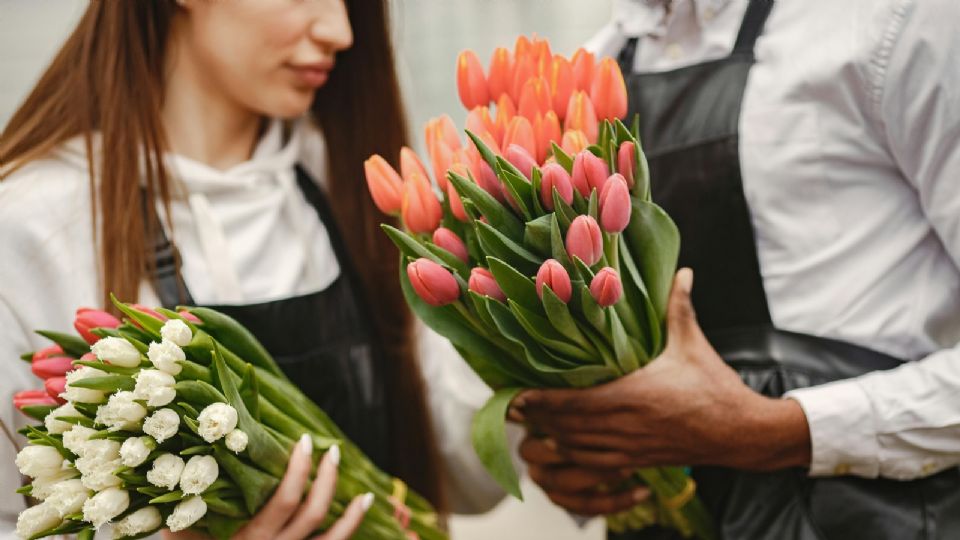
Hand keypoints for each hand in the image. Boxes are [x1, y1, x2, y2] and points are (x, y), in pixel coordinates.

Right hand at [164, 435, 370, 539]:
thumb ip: (181, 523)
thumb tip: (168, 488)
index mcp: (250, 539)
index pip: (283, 500)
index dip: (299, 470)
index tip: (304, 442)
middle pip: (313, 511)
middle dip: (327, 478)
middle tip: (331, 450)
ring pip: (334, 539)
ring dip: (353, 515)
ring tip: (365, 494)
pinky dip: (349, 534)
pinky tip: (360, 517)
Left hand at [512, 269, 810, 500]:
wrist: (741, 433)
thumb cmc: (715, 387)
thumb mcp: (692, 344)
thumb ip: (679, 307)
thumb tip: (683, 271)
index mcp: (633, 395)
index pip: (572, 403)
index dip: (539, 402)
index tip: (514, 395)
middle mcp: (625, 426)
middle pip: (566, 428)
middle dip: (536, 420)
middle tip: (508, 409)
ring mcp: (629, 448)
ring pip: (576, 450)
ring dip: (551, 440)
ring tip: (528, 427)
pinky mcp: (637, 461)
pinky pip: (595, 467)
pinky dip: (573, 459)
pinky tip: (561, 449)